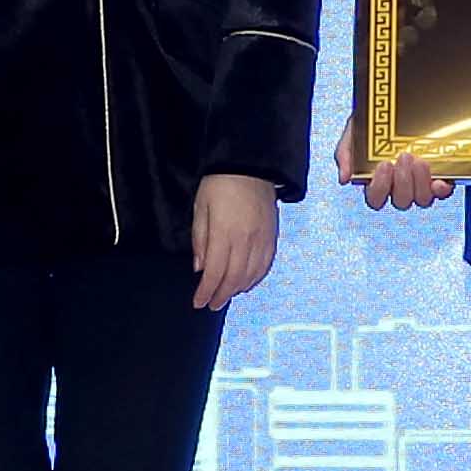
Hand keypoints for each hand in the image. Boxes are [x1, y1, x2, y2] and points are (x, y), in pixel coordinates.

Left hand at [189, 173, 279, 310]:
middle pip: (233, 279)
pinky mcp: (272, 236)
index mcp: (224, 233)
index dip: (206, 292)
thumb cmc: (220, 183)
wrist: (250, 165)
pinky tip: (246, 282)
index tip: (198, 302)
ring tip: (226, 296)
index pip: (214, 273)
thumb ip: (200, 240)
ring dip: (237, 289)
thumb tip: (200, 268)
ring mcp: (261, 239)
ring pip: (251, 275)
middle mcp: (245, 240)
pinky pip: (265, 264)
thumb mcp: (200, 208)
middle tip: (211, 305)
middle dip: (221, 296)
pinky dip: (255, 278)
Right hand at [339, 109, 451, 209]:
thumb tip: (344, 179)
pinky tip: (440, 180)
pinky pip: (442, 192)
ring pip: (422, 200)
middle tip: (403, 156)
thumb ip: (345, 154)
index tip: (383, 164)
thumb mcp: (353, 132)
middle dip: (403, 181)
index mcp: (377, 181)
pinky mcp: (439, 177)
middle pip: (401, 202)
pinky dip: (442, 189)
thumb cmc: (372, 122)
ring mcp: (420, 184)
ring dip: (420, 183)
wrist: (394, 104)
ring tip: (419, 160)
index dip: (380, 188)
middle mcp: (399, 187)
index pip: (375, 199)